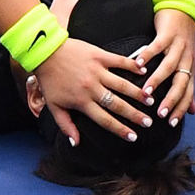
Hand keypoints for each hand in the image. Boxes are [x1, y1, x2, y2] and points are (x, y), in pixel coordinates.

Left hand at [34, 38, 152, 145]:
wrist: (44, 51)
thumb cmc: (49, 79)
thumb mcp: (53, 105)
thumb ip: (65, 125)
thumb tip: (76, 143)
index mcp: (81, 101)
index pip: (105, 120)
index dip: (120, 129)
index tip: (133, 137)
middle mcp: (91, 87)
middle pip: (118, 105)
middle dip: (135, 115)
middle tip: (148, 122)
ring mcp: (96, 70)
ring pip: (122, 85)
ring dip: (138, 94)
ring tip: (150, 101)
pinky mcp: (98, 55)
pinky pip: (119, 61)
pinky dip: (132, 65)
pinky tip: (144, 70)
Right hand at [134, 8, 194, 125]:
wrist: (182, 11)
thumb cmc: (181, 40)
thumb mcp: (186, 63)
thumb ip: (187, 86)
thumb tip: (193, 111)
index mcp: (190, 68)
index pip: (188, 93)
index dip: (181, 108)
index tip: (171, 123)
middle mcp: (186, 59)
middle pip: (181, 83)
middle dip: (171, 100)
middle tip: (160, 114)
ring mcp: (178, 46)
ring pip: (169, 67)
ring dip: (158, 80)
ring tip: (146, 92)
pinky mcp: (167, 34)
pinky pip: (157, 46)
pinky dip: (147, 56)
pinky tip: (137, 64)